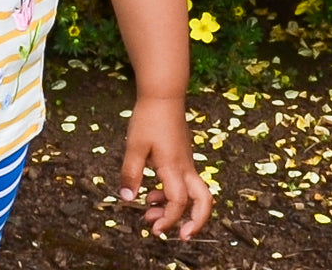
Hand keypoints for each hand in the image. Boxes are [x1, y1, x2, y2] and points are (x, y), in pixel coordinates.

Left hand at [119, 95, 211, 240]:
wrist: (163, 95)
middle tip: (180, 236)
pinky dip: (172, 193)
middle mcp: (185, 168)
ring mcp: (186, 162)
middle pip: (204, 201)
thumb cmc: (148, 119)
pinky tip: (152, 192)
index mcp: (173, 167)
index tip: (155, 228)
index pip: (178, 202)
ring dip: (177, 208)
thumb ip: (130, 173)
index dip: (169, 219)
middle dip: (197, 222)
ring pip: (194, 193)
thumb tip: (127, 200)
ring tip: (151, 213)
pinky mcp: (182, 156)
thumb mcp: (134, 146)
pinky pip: (184, 183)